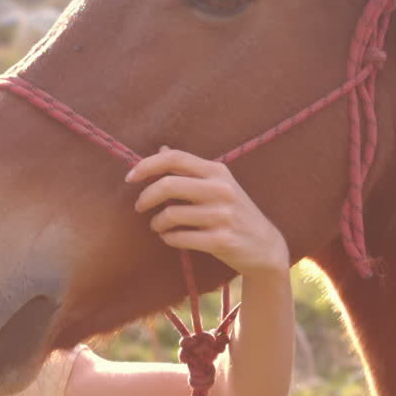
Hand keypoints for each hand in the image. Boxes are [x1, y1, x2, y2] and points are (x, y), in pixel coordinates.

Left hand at [125, 146, 288, 275]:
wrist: (265, 246)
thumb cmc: (234, 212)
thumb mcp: (218, 185)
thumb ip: (190, 169)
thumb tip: (162, 149)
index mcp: (217, 171)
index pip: (175, 158)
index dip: (147, 165)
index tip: (130, 177)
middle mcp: (222, 189)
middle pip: (168, 185)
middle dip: (146, 197)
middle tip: (140, 207)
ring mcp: (223, 215)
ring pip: (170, 215)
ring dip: (157, 223)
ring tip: (159, 226)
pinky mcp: (222, 240)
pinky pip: (179, 238)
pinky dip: (168, 238)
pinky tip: (171, 238)